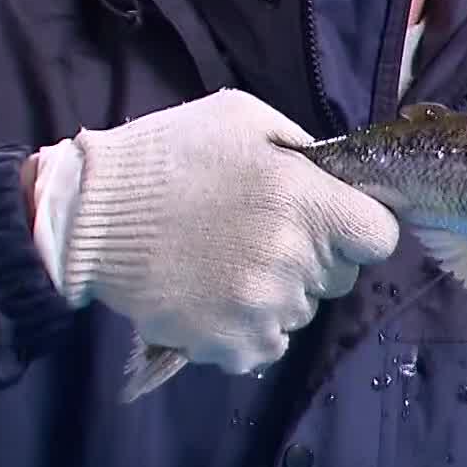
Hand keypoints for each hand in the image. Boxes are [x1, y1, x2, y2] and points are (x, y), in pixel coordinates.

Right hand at [36, 89, 399, 377]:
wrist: (86, 217)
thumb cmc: (167, 157)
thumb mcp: (243, 120)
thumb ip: (302, 150)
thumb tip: (336, 177)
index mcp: (306, 201)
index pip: (380, 238)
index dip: (360, 231)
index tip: (333, 226)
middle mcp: (294, 258)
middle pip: (342, 278)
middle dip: (315, 261)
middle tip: (262, 239)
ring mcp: (264, 306)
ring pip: (302, 312)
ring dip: (278, 295)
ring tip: (227, 265)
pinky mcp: (232, 343)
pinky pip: (268, 346)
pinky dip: (249, 331)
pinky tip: (215, 299)